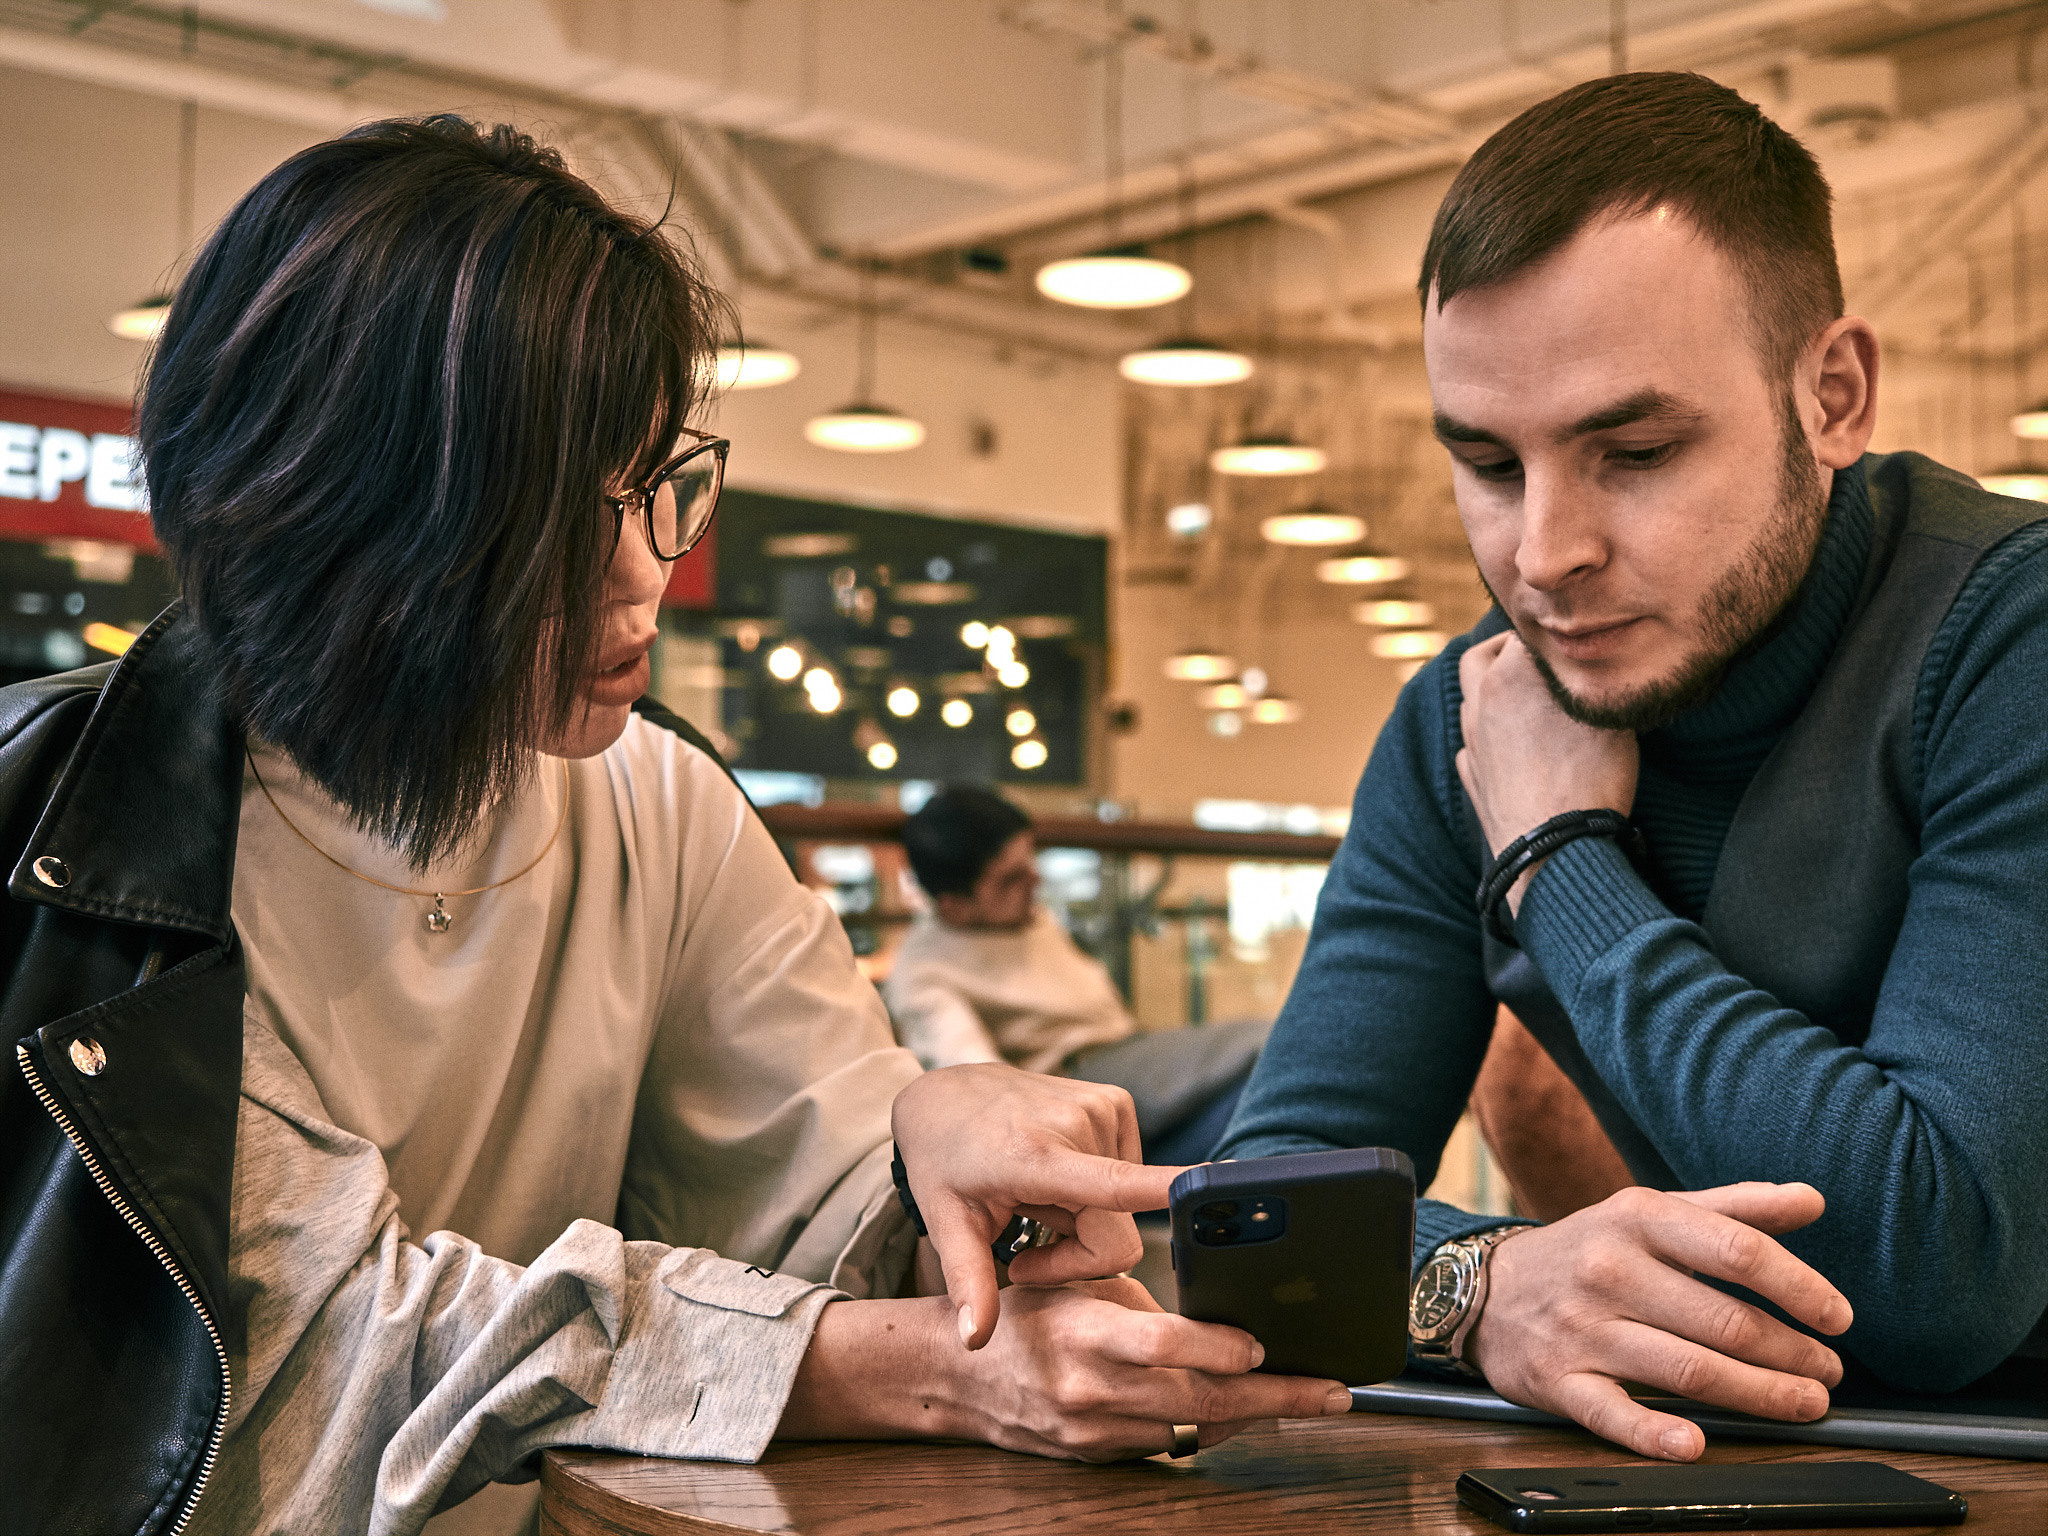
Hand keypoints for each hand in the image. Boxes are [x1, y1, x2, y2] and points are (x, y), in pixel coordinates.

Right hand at [781, 1278, 1354, 1458]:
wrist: (957, 1377)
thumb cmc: (1026, 1315)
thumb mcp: (1078, 1288)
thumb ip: (1142, 1308)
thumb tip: (1218, 1324)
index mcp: (1085, 1331)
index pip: (1163, 1343)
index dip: (1219, 1347)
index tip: (1264, 1345)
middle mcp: (1091, 1388)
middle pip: (1197, 1397)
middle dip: (1273, 1397)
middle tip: (1332, 1393)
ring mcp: (1095, 1431)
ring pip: (1192, 1427)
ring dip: (1251, 1414)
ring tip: (1306, 1399)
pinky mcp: (1096, 1457)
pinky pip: (1166, 1443)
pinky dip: (1206, 1425)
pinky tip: (1240, 1411)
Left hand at [891, 1064, 1180, 1350]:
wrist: (946, 1094)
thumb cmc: (943, 1163)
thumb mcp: (946, 1225)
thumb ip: (968, 1285)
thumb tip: (973, 1343)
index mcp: (1036, 1158)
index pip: (1115, 1185)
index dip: (1169, 1194)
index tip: (1219, 1195)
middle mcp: (1078, 1126)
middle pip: (1116, 1239)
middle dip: (1077, 1259)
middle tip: (1028, 1250)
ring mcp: (1103, 1107)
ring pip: (1125, 1213)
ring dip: (1084, 1222)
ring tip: (1037, 1203)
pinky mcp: (1118, 1102)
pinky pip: (1130, 1179)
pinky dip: (1097, 1191)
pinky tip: (1056, 1177)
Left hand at [1457, 631, 1636, 911]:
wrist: (1556, 851)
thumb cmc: (1590, 779)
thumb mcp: (1608, 717)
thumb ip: (1593, 683)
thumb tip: (1595, 667)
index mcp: (1510, 675)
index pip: (1524, 631)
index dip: (1548, 633)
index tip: (1568, 638)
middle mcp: (1481, 702)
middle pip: (1480, 654)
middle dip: (1507, 650)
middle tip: (1540, 659)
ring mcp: (1472, 741)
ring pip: (1471, 698)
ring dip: (1493, 691)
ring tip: (1530, 701)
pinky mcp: (1472, 776)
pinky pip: (1473, 742)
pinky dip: (1489, 735)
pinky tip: (1515, 745)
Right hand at [1466, 1182, 1853, 1460]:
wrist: (1485, 1288)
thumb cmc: (1589, 1250)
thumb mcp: (1650, 1212)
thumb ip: (1734, 1207)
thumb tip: (1812, 1201)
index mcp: (1638, 1219)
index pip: (1737, 1251)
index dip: (1799, 1288)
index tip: (1837, 1318)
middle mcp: (1610, 1269)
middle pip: (1725, 1321)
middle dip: (1792, 1354)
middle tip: (1827, 1373)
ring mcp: (1583, 1328)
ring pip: (1688, 1370)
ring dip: (1760, 1394)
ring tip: (1804, 1403)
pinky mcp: (1559, 1379)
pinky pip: (1613, 1412)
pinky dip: (1655, 1433)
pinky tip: (1694, 1444)